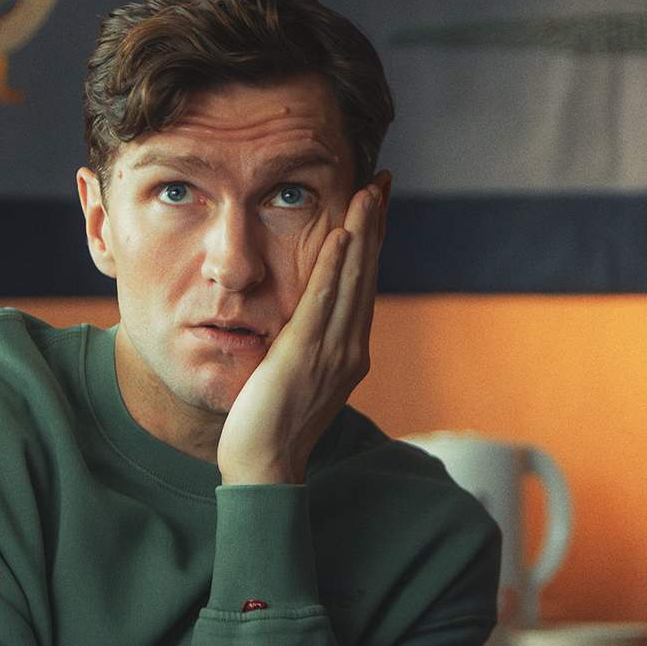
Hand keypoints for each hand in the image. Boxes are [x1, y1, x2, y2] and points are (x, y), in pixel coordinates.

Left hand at [215, 172, 389, 484]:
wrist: (265, 465)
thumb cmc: (271, 425)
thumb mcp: (297, 374)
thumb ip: (308, 343)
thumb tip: (305, 318)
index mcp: (349, 350)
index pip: (363, 283)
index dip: (371, 241)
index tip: (376, 202)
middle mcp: (350, 347)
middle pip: (367, 274)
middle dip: (375, 224)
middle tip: (382, 180)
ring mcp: (332, 352)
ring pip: (353, 281)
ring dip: (362, 233)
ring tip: (368, 192)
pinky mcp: (306, 355)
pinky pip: (324, 303)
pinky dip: (336, 267)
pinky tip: (341, 236)